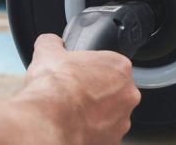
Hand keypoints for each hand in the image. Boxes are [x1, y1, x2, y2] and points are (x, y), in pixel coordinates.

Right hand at [20, 34, 140, 144]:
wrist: (47, 121)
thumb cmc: (54, 88)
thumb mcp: (48, 52)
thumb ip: (53, 42)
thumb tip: (50, 41)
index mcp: (119, 67)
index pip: (110, 65)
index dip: (92, 70)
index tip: (79, 75)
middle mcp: (127, 94)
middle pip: (115, 91)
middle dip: (98, 93)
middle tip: (76, 94)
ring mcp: (122, 120)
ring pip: (111, 114)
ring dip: (97, 114)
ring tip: (74, 113)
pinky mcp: (113, 141)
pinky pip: (104, 134)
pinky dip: (92, 131)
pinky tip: (75, 127)